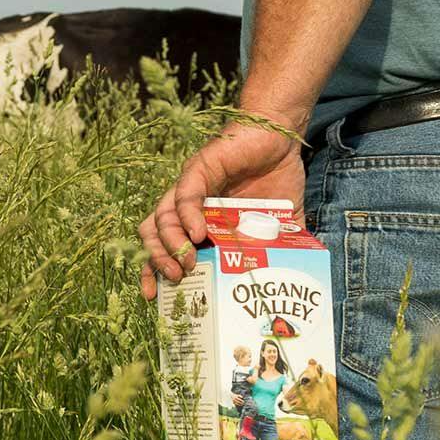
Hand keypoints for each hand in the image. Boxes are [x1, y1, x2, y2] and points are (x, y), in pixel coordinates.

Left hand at [139, 121, 304, 299]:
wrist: (281, 140)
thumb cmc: (276, 181)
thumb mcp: (277, 227)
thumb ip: (276, 251)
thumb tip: (286, 282)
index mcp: (200, 222)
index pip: (164, 248)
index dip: (154, 272)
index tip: (155, 298)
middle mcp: (187, 205)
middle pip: (153, 236)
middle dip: (156, 262)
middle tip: (175, 280)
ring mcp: (190, 186)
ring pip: (162, 217)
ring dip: (170, 243)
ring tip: (186, 263)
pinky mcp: (200, 167)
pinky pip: (185, 194)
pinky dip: (187, 215)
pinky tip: (198, 233)